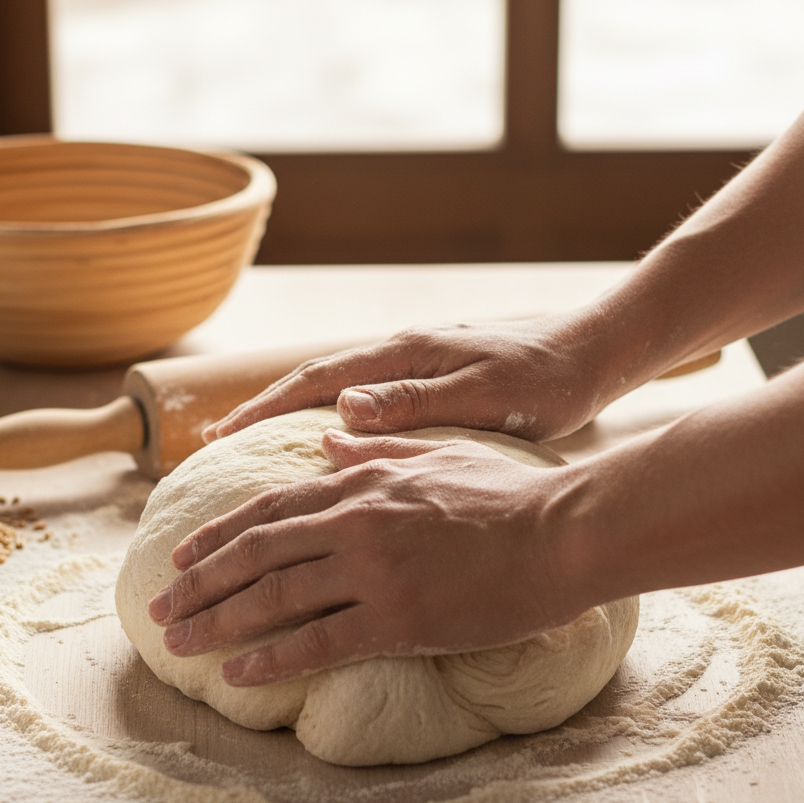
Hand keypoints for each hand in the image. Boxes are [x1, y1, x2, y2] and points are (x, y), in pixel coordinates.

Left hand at [148, 430, 584, 685]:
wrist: (560, 531)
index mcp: (364, 483)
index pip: (271, 507)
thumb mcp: (437, 454)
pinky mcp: (400, 619)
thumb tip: (327, 445)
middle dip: (200, 581)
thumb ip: (377, 450)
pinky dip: (273, 656)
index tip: (183, 557)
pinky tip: (240, 671)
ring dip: (219, 621)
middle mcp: (356, 523)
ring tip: (180, 642)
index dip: (219, 534)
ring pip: (275, 596)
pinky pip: (320, 640)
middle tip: (162, 606)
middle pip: (256, 552)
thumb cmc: (505, 492)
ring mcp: (374, 571)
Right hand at [202, 315, 613, 443]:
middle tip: (214, 445)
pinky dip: (330, 418)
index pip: (316, 381)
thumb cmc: (545, 382)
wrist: (589, 358)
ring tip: (253, 447)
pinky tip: (324, 443)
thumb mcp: (486, 395)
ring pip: (335, 391)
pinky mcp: (430, 381)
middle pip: (314, 382)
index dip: (263, 409)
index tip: (216, 437)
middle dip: (261, 410)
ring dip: (290, 414)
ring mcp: (413, 366)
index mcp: (405, 356)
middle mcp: (400, 355)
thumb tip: (341, 410)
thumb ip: (416, 402)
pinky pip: (364, 401)